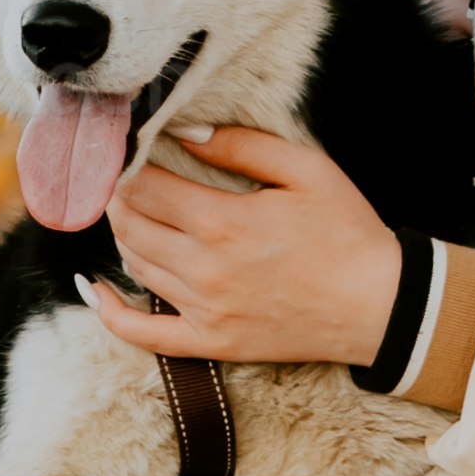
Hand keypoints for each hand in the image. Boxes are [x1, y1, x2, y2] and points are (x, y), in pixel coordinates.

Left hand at [81, 123, 405, 369]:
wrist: (381, 305)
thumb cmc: (347, 232)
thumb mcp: (306, 170)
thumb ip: (241, 146)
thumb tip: (185, 132)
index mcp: (224, 222)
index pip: (144, 187)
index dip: (126, 165)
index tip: (128, 149)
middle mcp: (204, 269)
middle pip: (130, 225)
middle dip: (119, 196)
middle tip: (125, 177)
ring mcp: (204, 311)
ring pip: (135, 266)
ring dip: (123, 235)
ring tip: (131, 211)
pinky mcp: (211, 342)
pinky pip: (142, 334)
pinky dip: (109, 313)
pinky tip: (93, 289)